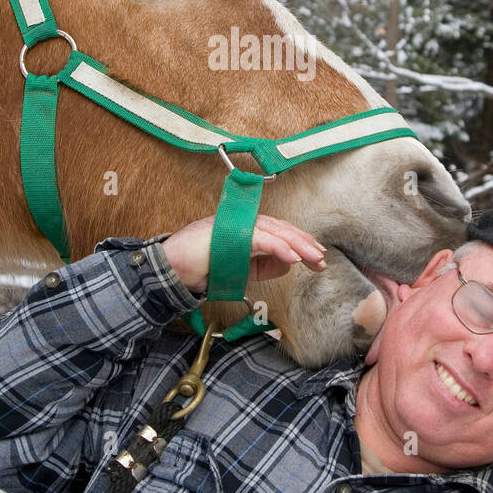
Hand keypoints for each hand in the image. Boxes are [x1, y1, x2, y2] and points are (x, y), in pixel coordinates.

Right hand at [161, 214, 326, 294]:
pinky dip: (278, 247)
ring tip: (313, 258)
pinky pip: (259, 239)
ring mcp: (234, 224)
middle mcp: (242, 222)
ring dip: (296, 245)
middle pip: (281, 228)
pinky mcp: (228, 232)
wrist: (171, 270)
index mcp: (245, 228)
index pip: (280, 231)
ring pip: (274, 231)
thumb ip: (263, 266)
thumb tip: (289, 263)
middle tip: (321, 259)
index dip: (300, 241)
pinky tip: (292, 258)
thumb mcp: (241, 270)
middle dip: (304, 243)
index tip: (317, 256)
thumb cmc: (200, 268)